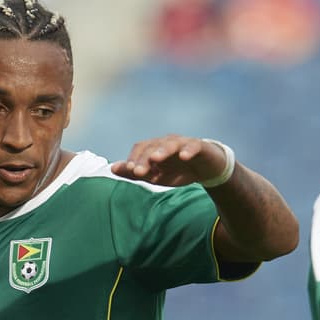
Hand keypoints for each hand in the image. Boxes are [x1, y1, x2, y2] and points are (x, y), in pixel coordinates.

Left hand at [111, 135, 227, 186]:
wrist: (207, 169)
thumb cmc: (179, 171)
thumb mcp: (156, 176)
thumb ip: (135, 172)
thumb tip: (112, 168)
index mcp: (155, 148)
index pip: (141, 149)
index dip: (134, 159)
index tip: (130, 171)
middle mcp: (167, 143)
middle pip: (153, 146)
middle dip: (144, 159)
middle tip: (138, 171)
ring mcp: (183, 143)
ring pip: (171, 143)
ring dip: (163, 151)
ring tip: (156, 159)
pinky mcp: (200, 146)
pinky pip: (193, 145)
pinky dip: (188, 150)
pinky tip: (184, 157)